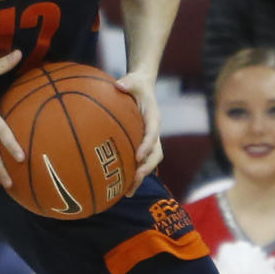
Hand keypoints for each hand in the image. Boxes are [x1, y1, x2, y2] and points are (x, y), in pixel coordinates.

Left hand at [115, 70, 160, 193]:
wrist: (142, 88)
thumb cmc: (136, 84)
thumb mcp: (133, 80)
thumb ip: (127, 82)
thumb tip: (118, 84)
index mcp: (153, 118)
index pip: (153, 133)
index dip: (147, 145)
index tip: (137, 156)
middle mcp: (154, 132)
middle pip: (156, 154)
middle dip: (147, 168)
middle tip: (135, 178)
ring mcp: (150, 141)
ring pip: (150, 162)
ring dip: (141, 177)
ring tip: (128, 192)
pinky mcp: (143, 146)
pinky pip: (141, 162)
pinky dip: (134, 175)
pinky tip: (120, 187)